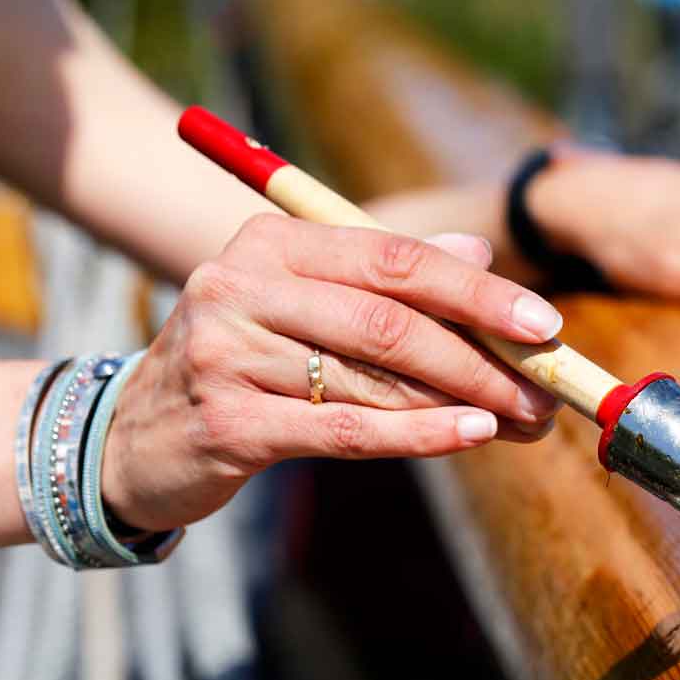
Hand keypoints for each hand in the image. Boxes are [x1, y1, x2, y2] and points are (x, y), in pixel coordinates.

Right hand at [101, 214, 560, 530]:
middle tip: (544, 387)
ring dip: (462, 402)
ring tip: (520, 418)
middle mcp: (241, 285)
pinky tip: (470, 435)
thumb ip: (387, 276)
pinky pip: (345, 430)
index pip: (392, 257)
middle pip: (389, 318)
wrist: (136, 436)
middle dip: (481, 355)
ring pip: (373, 379)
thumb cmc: (245, 361)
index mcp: (270, 243)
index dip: (477, 289)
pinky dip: (418, 434)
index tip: (543, 321)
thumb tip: (479, 252)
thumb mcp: (305, 303)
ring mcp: (228, 354)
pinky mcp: (229, 423)